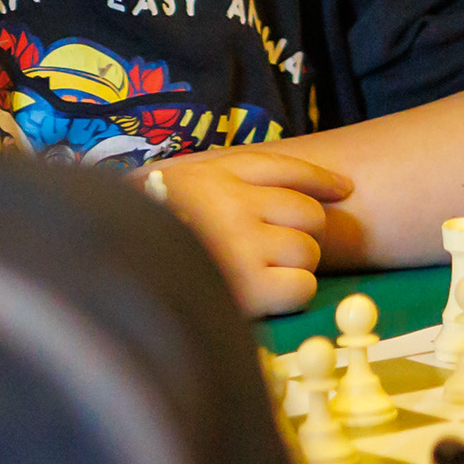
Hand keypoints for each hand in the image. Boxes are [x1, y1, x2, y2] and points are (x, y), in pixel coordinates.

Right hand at [143, 145, 348, 314]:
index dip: (322, 180)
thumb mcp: (176, 190)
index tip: (344, 189)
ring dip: (293, 266)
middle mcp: (233, 203)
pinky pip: (302, 286)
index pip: (286, 168)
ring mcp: (242, 243)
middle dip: (299, 234)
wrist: (119, 269)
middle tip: (271, 251)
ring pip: (308, 251)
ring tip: (257, 275)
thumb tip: (284, 193)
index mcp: (215, 176)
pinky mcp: (250, 286)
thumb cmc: (146, 233)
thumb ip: (219, 183)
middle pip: (309, 214)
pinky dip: (290, 294)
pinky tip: (264, 295)